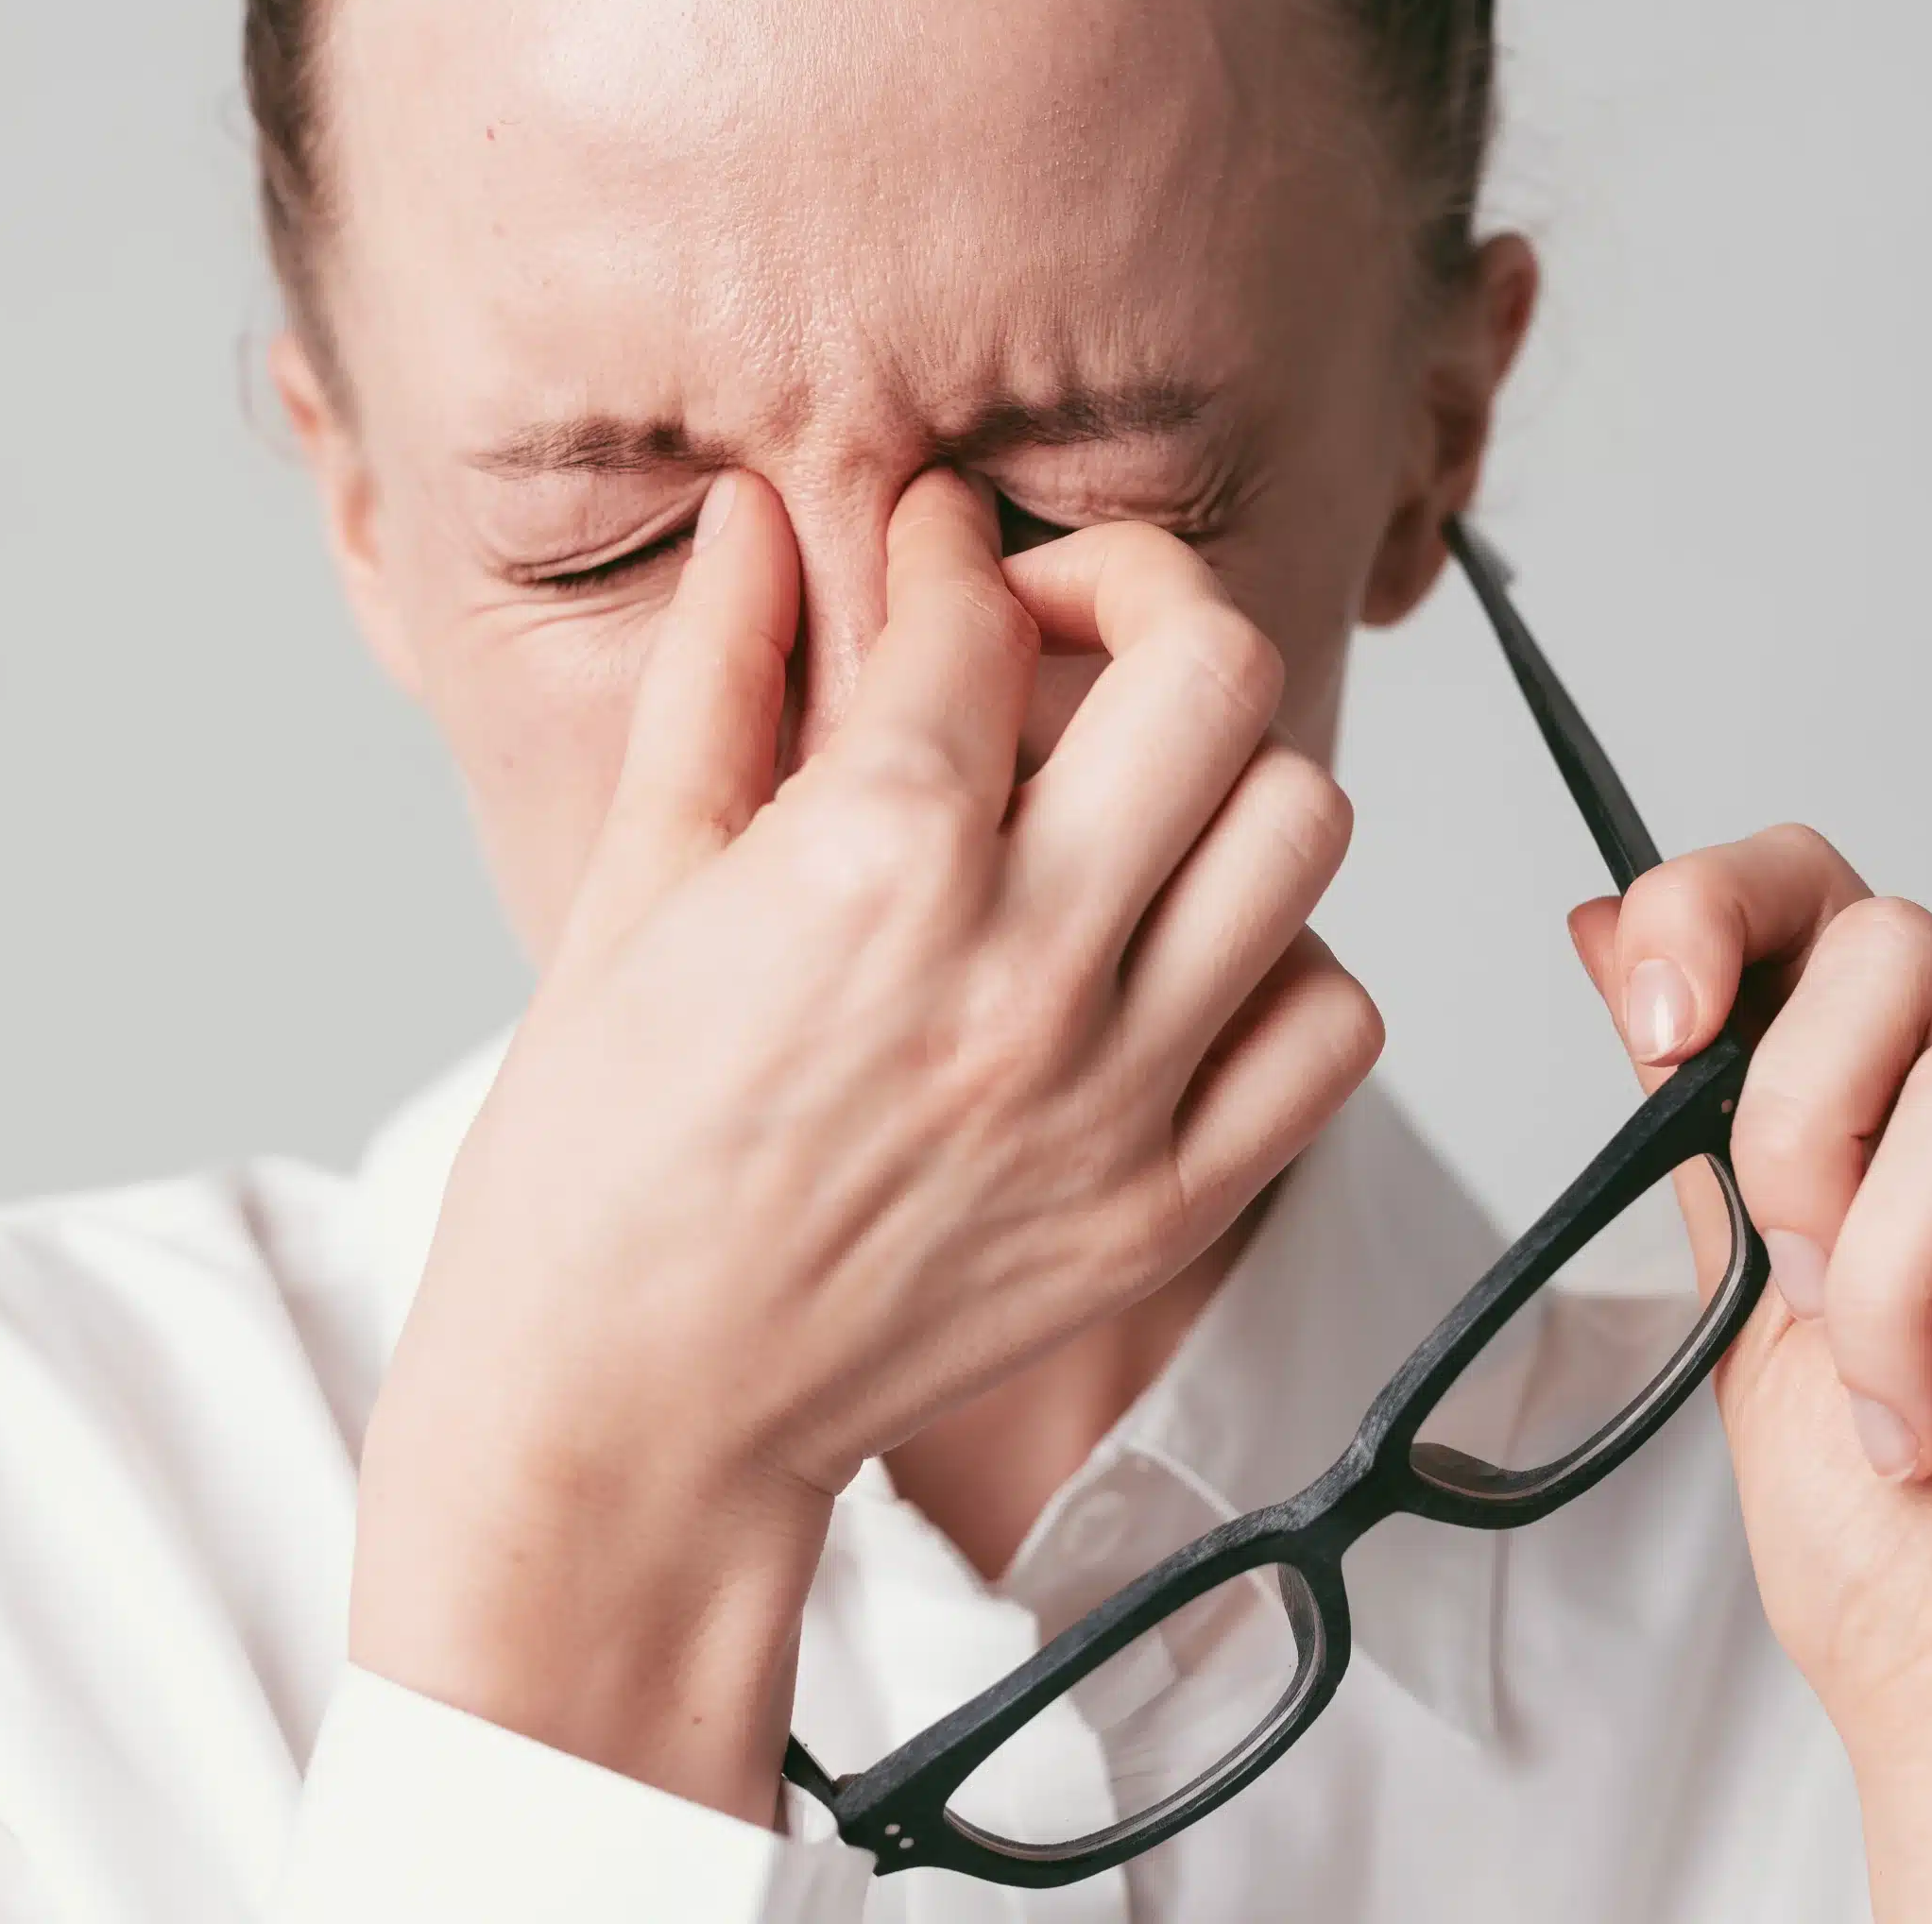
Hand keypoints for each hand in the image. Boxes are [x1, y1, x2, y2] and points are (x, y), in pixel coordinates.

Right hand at [352, 469, 1379, 1817]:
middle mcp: (1023, 963)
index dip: (953, 544)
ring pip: (1302, 828)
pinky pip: (1330, 1025)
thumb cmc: (601, 1164)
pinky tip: (1169, 962)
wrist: (630, 1412)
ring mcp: (1116, 1091)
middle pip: (1212, 673)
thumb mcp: (628, 885)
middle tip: (1066, 633)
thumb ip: (716, 679)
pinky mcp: (1170, 1202)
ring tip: (1122, 805)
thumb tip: (766, 519)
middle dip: (1140, 602)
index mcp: (872, 860)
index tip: (939, 551)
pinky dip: (1278, 969)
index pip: (984, 606)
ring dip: (1219, 783)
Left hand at [1570, 826, 1931, 1921]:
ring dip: (1896, 1284)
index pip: (1831, 898)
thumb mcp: (1748, 1306)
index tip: (1655, 1020)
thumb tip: (1613, 929)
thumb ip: (1705, 1123)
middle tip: (1815, 1298)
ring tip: (1928, 1414)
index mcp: (1926, 1108)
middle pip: (1896, 942)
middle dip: (1803, 1136)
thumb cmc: (1902, 1559)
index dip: (1721, 905)